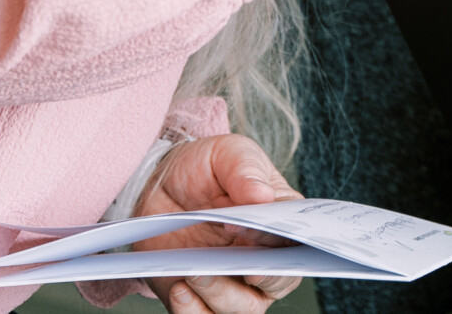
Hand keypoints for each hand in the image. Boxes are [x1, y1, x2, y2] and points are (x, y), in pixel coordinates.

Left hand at [130, 133, 303, 313]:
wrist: (158, 184)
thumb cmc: (204, 167)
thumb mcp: (226, 154)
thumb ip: (244, 170)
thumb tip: (263, 196)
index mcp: (279, 222)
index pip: (293, 240)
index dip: (276, 241)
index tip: (248, 231)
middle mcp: (263, 257)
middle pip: (278, 283)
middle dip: (260, 278)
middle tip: (233, 262)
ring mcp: (233, 281)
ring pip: (244, 309)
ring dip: (221, 296)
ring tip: (194, 273)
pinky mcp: (199, 297)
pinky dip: (193, 312)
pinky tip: (179, 289)